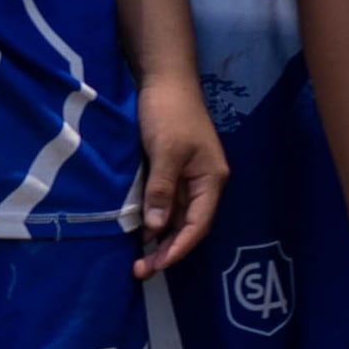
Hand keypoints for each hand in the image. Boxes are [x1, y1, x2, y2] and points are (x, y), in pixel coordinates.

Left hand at [128, 85, 225, 277]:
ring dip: (159, 238)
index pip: (198, 224)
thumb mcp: (165, 151)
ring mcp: (187, 177)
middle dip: (167, 250)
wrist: (164, 78)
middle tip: (141, 271)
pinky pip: (164, 203)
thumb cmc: (169, 112)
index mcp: (211, 179)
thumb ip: (161, 190)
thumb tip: (155, 229)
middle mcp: (202, 183)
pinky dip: (153, 219)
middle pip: (188, 225)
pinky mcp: (170, 169)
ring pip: (175, 217)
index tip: (156, 265)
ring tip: (138, 259)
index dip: (179, 248)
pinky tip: (138, 230)